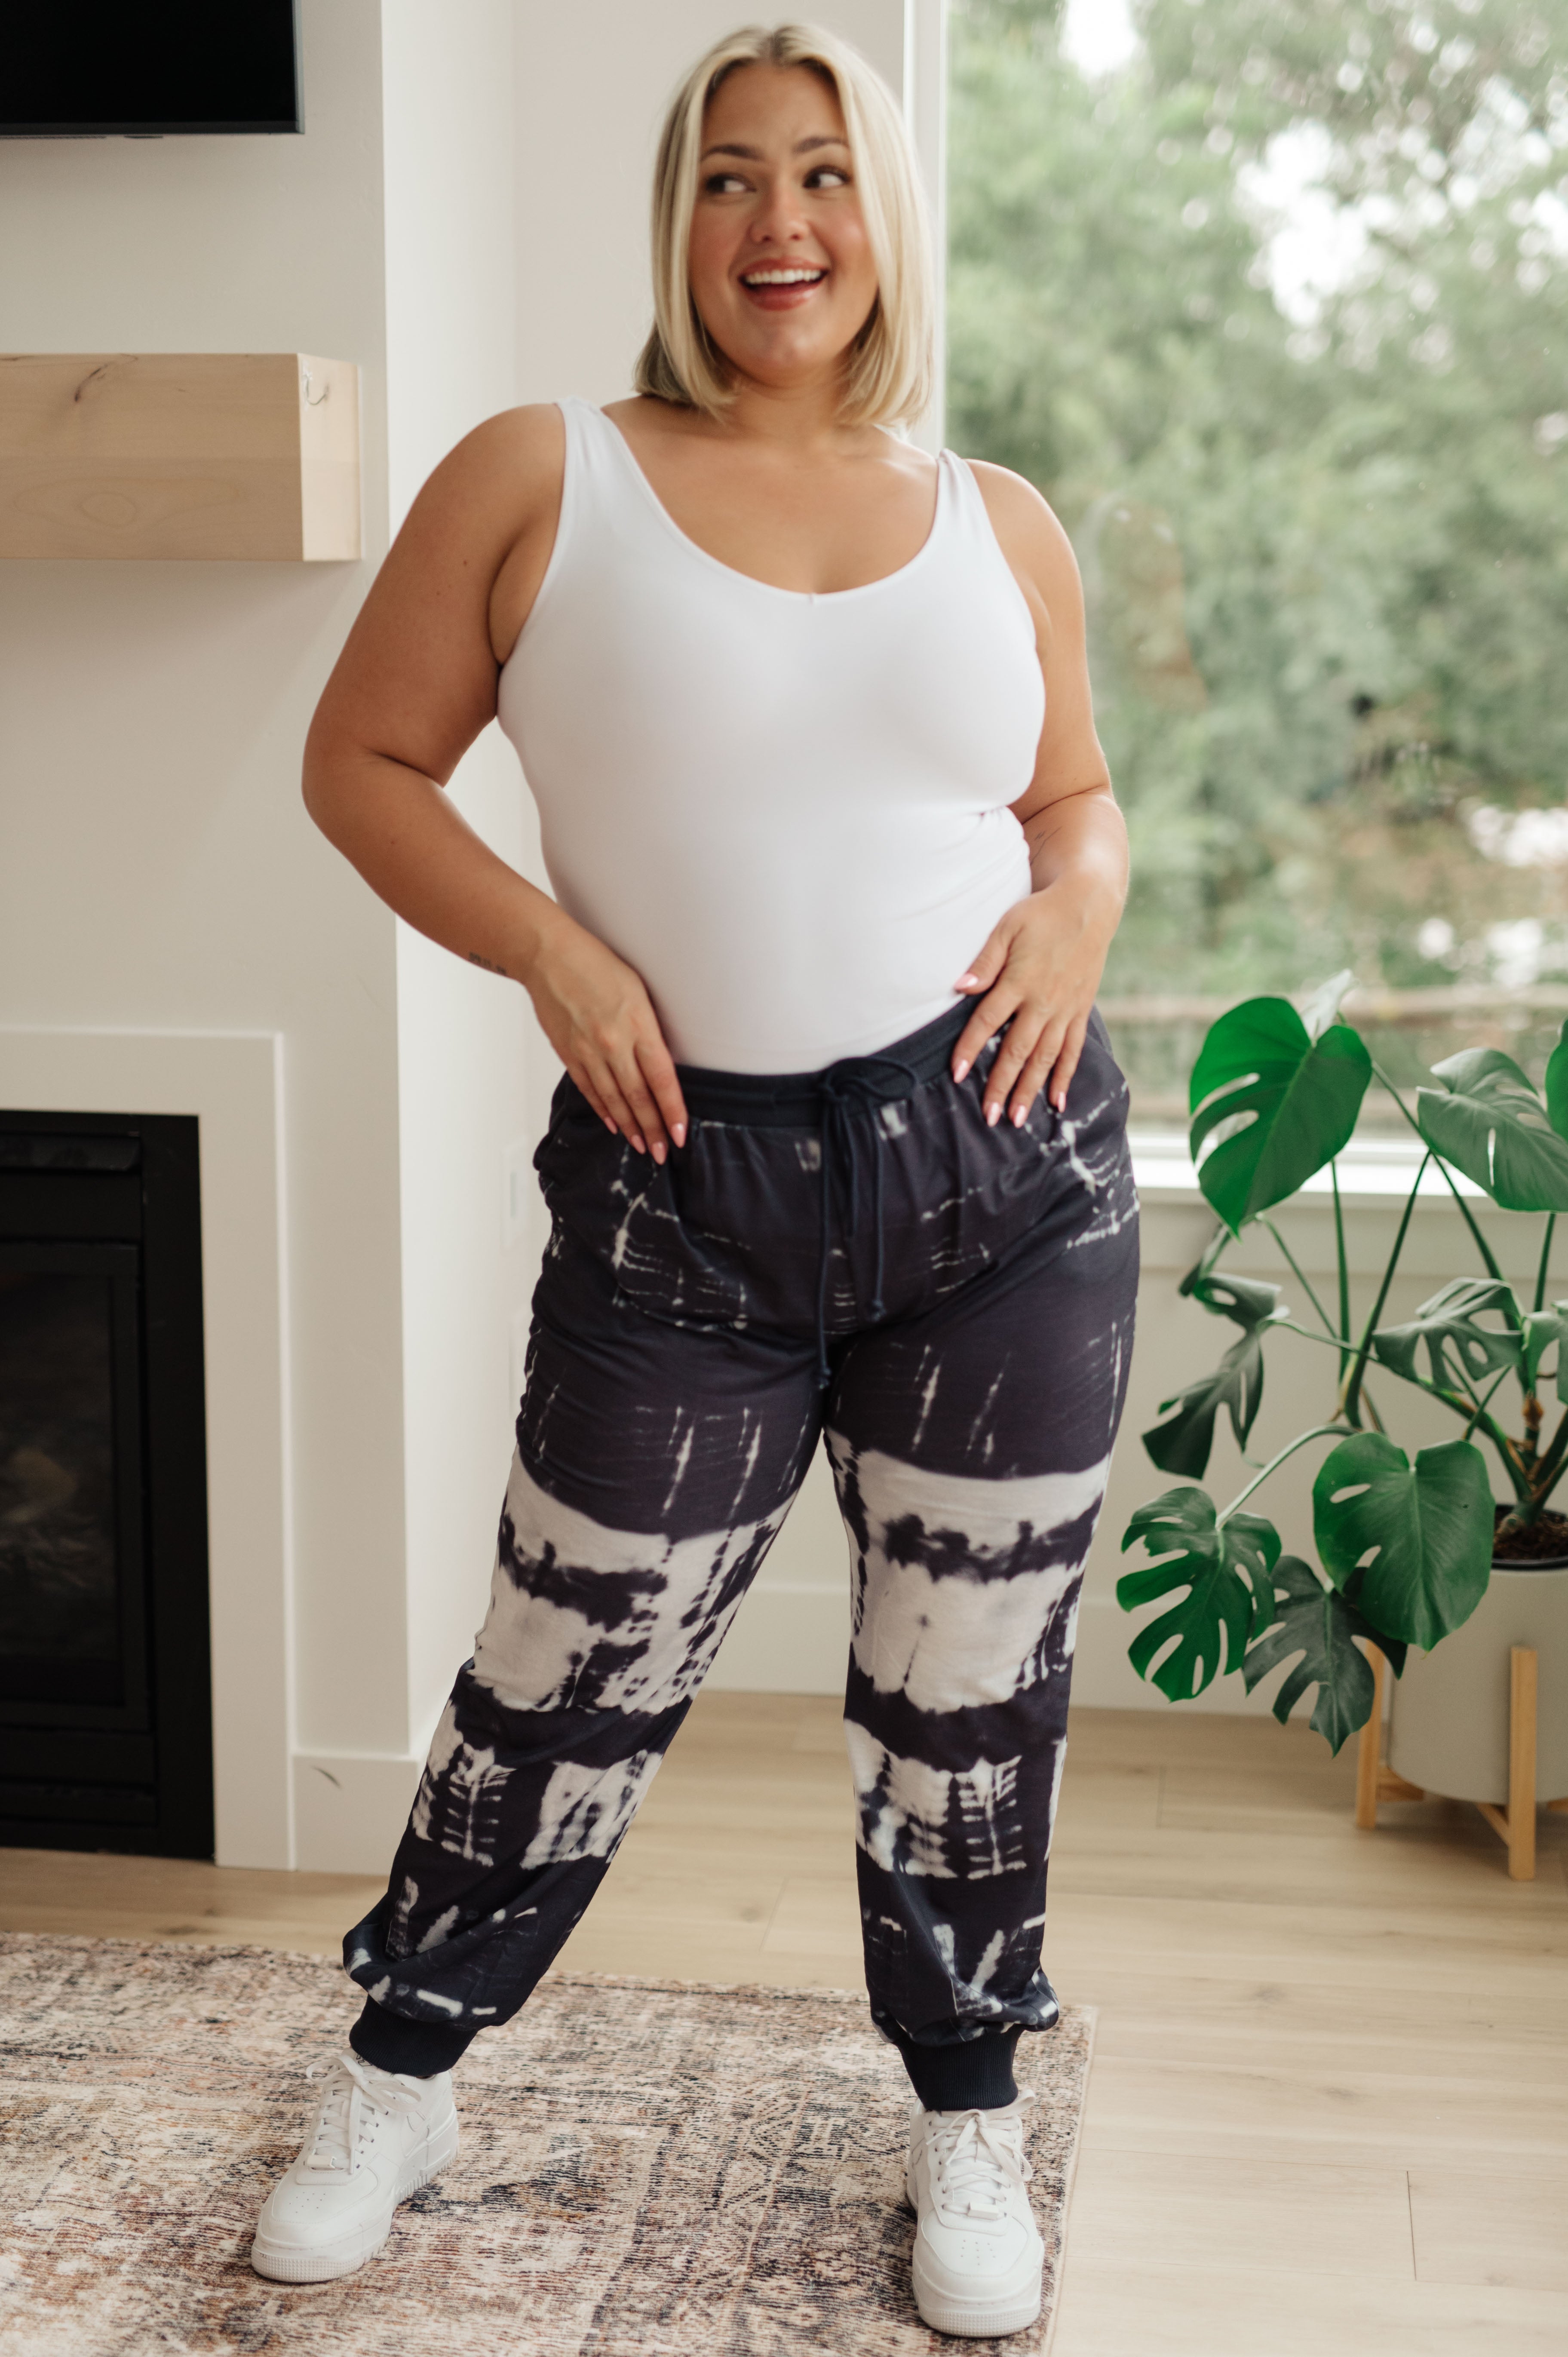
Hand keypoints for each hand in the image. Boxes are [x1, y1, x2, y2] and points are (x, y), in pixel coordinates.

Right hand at [526, 912, 686, 1160]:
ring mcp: (588, 1050)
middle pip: (638, 1096)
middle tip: (664, 1153)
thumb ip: (649, 1028)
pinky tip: (614, 1125)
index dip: (672, 1111)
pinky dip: (603, 1109)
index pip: (661, 1079)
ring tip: (643, 1147)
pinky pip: (589, 1089)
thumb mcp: (638, 990)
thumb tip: (660, 1064)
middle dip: (653, 1129)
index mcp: (637, 1023)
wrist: (548, 955)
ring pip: (613, 1099)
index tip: (681, 1133)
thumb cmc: (598, 965)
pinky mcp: (568, 1053)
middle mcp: (613, 1042)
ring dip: (630, 1127)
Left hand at [950, 883, 1117, 1127]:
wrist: (1089, 905)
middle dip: (1002, 1086)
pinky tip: (1057, 1102)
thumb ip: (985, 960)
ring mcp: (1065, 1009)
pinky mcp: (1080, 1010)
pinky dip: (1064, 1076)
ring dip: (1030, 1090)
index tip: (957, 1075)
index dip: (971, 1049)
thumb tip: (960, 987)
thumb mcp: (1007, 927)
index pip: (988, 1021)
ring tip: (1017, 1119)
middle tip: (988, 1117)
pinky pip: (1072, 1049)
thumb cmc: (1041, 914)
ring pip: (1045, 1058)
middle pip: (1018, 1050)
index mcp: (1020, 981)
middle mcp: (1044, 1001)